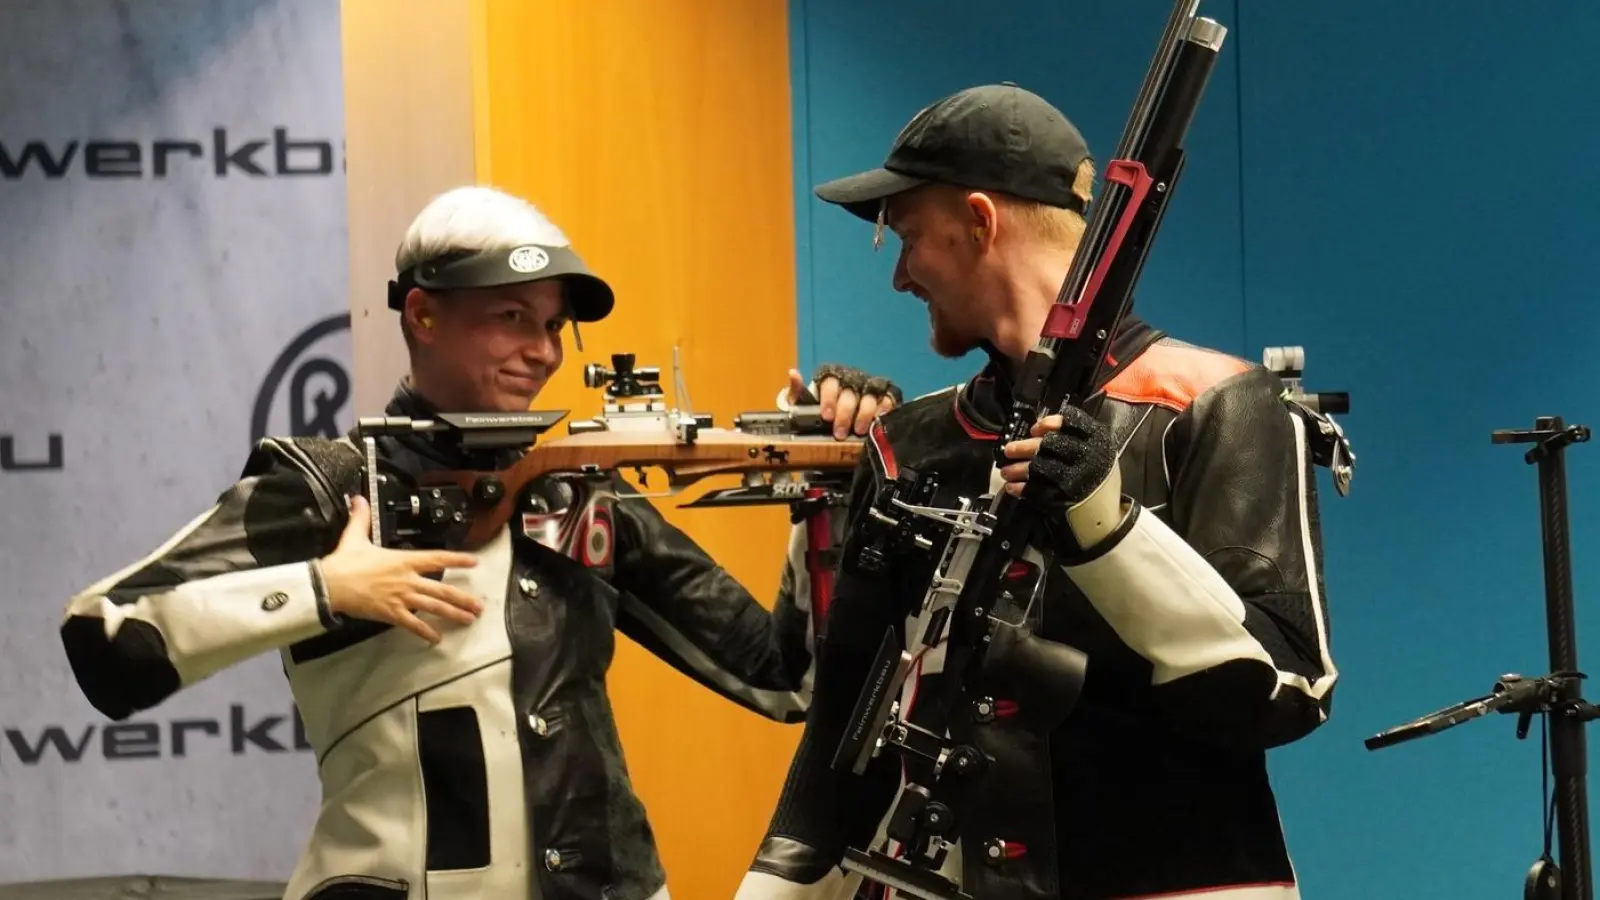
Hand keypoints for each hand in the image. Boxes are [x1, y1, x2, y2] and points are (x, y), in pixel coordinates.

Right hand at [318, 495, 483, 643]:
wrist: (330, 584)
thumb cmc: (344, 562)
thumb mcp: (355, 536)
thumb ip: (362, 518)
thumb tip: (358, 499)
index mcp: (404, 560)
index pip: (437, 558)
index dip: (457, 560)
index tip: (474, 562)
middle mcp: (408, 579)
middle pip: (442, 589)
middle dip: (463, 598)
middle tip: (479, 605)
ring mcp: (402, 597)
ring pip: (434, 607)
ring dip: (453, 614)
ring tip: (469, 619)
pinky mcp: (391, 613)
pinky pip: (413, 624)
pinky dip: (426, 632)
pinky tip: (436, 638)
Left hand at [785, 363, 902, 439]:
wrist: (838, 419)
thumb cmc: (820, 411)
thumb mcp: (804, 403)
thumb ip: (797, 391)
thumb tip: (793, 373)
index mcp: (831, 378)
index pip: (831, 383)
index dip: (829, 399)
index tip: (826, 416)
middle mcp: (852, 379)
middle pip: (850, 394)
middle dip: (845, 414)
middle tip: (840, 434)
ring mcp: (869, 387)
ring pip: (869, 396)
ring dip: (864, 414)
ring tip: (859, 431)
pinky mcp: (885, 395)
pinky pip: (888, 399)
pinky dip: (884, 409)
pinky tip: (878, 421)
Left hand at [998, 406, 1117, 508]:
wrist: (1107, 518)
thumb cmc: (1098, 481)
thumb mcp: (1097, 454)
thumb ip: (1074, 440)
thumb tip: (1039, 433)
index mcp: (1097, 441)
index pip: (1072, 422)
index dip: (1048, 424)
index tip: (1034, 429)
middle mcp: (1087, 457)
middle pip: (1049, 444)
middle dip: (1024, 447)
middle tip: (1009, 449)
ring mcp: (1076, 478)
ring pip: (1039, 467)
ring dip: (1017, 469)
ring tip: (1006, 471)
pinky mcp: (1065, 499)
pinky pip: (1037, 490)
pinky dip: (1021, 488)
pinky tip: (1013, 487)